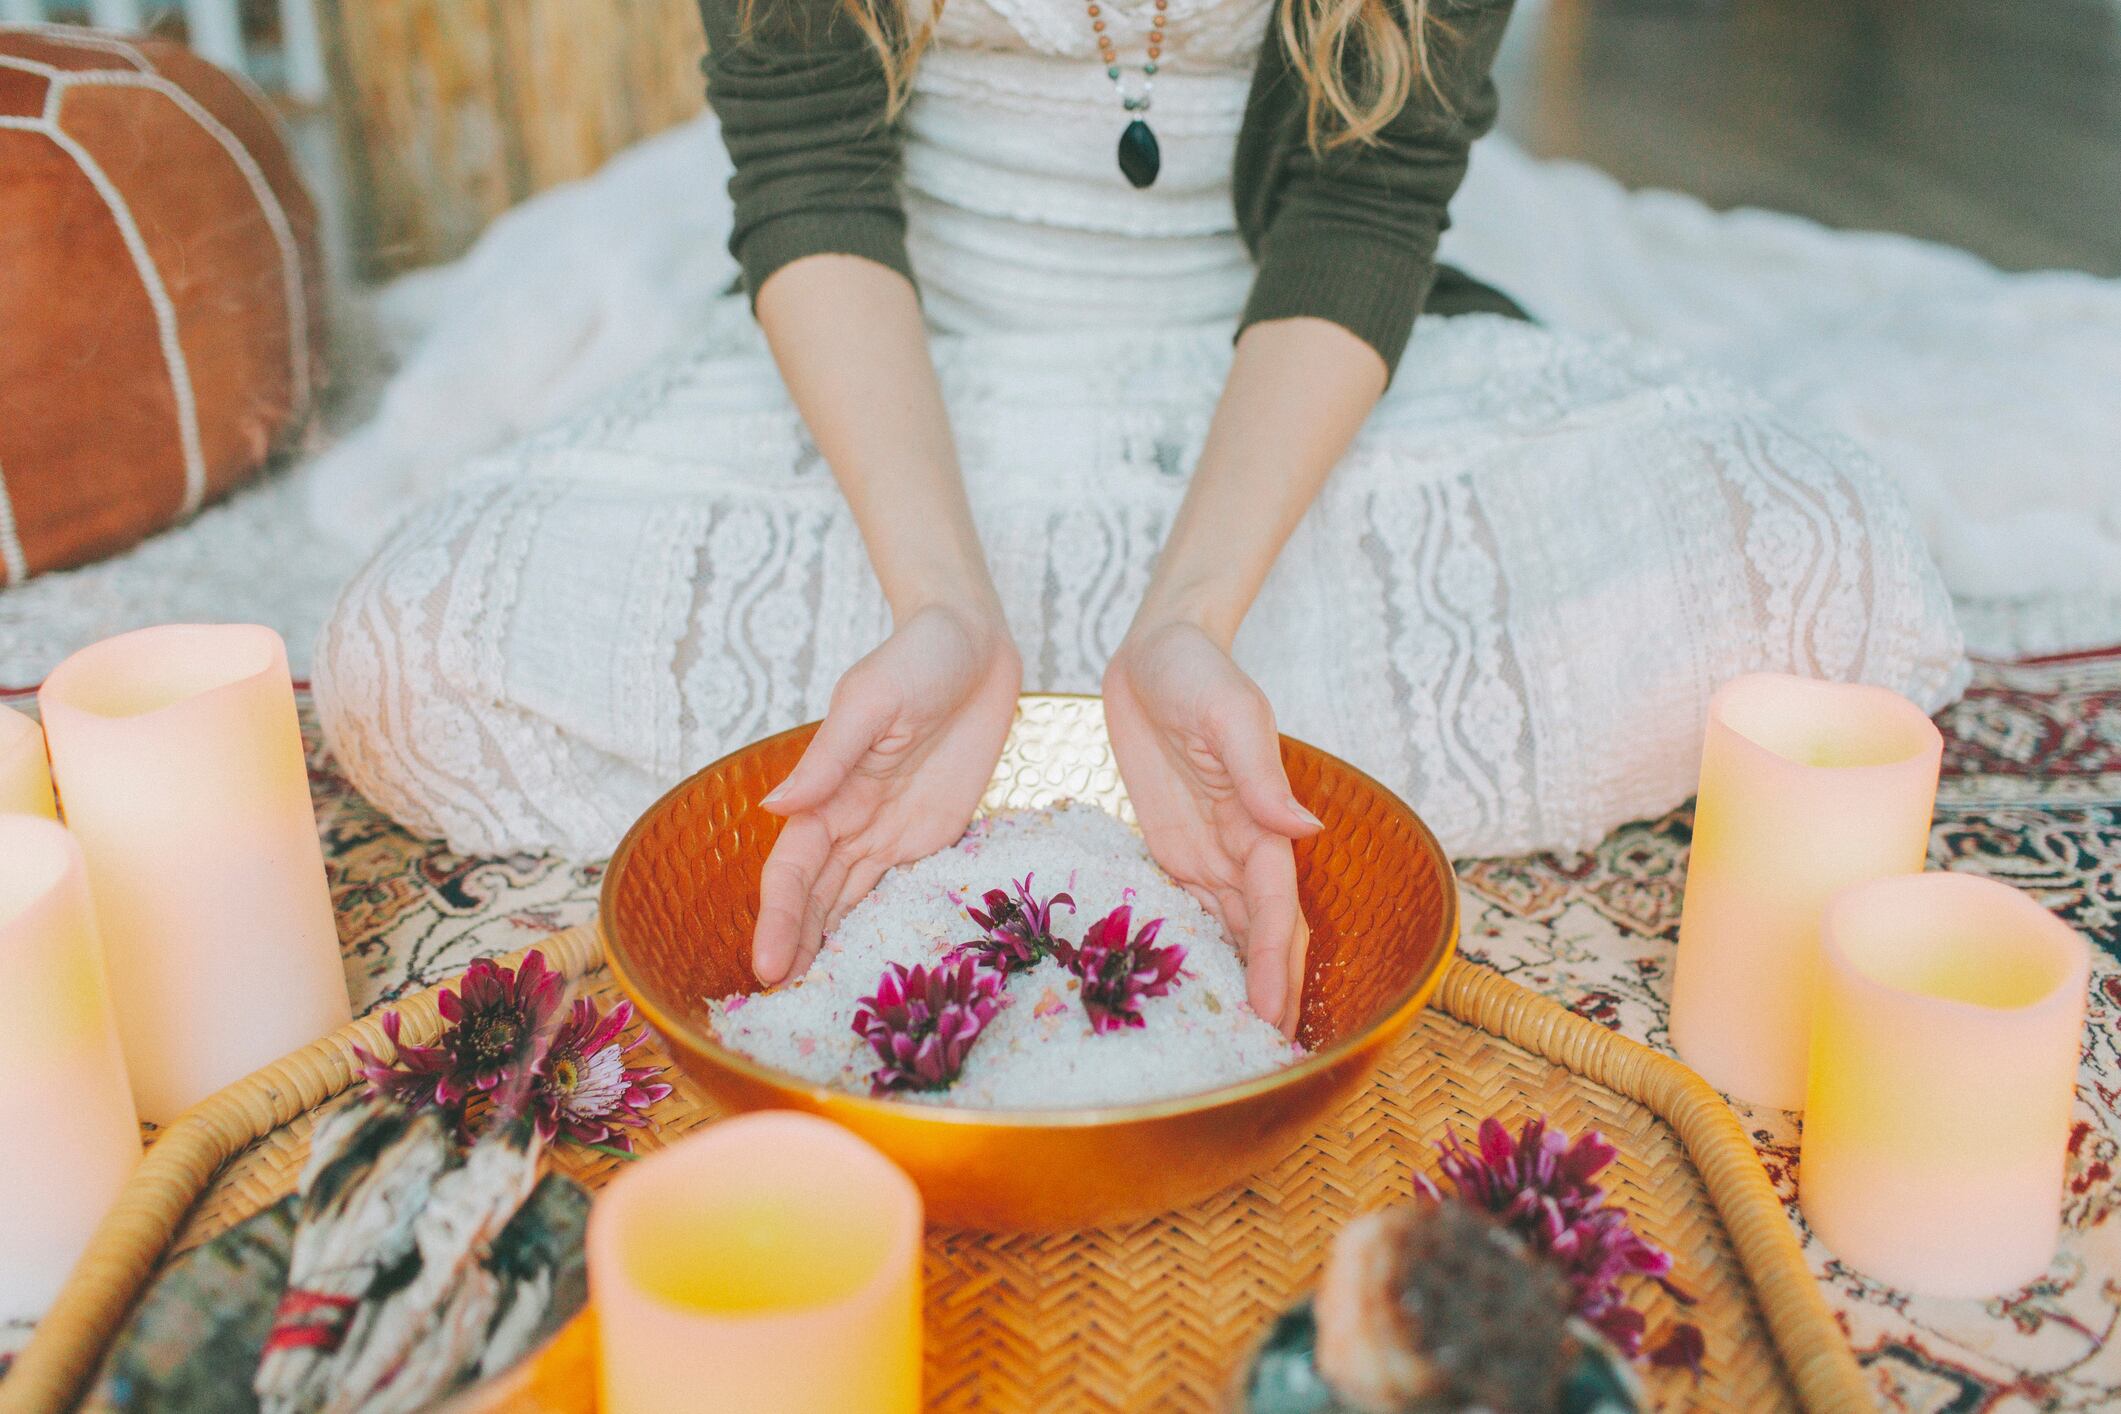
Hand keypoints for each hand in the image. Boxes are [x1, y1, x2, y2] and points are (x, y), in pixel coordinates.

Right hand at [752, 604, 1021, 984]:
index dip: (777, 919)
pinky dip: (889, 929)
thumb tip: (775, 809)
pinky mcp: (936, 835)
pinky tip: (883, 968)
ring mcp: (893, 833)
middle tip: (787, 1011)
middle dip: (797, 950)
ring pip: (853, 904)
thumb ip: (828, 759)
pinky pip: (907, 890)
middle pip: (815, 900)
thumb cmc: (919, 658)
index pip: (791, 871)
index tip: (768, 969)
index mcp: (828, 793)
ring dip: (834, 950)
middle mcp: (853, 821)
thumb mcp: (870, 702)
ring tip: (821, 1007)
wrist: (977, 644)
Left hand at [1102, 619, 1320, 1035]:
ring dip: (1236, 983)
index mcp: (1262, 824)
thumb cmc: (1198, 672)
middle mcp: (1240, 847)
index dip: (1275, 965)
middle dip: (1267, 992)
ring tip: (1231, 1044)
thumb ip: (1261, 776)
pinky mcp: (1172, 846)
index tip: (1273, 1016)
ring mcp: (1207, 851)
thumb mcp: (1231, 715)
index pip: (1274, 912)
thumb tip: (1304, 831)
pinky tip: (1187, 991)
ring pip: (1229, 932)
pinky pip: (1188, 909)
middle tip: (1261, 1057)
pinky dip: (1195, 952)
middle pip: (1261, 935)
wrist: (1156, 650)